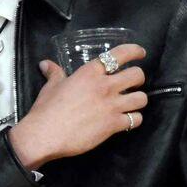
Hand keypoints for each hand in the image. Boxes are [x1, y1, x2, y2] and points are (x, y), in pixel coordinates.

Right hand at [9, 45, 147, 170]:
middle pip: (137, 75)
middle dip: (138, 79)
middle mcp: (105, 86)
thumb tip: (46, 64)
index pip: (121, 54)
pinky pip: (136, 119)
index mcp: (90, 73)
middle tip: (131, 84)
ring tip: (130, 104)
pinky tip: (126, 121)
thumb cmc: (46, 109)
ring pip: (141, 98)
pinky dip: (133, 120)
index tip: (140, 53)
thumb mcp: (50, 87)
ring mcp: (111, 106)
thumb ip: (54, 74)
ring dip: (137, 100)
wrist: (44, 135)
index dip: (135, 51)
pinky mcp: (113, 124)